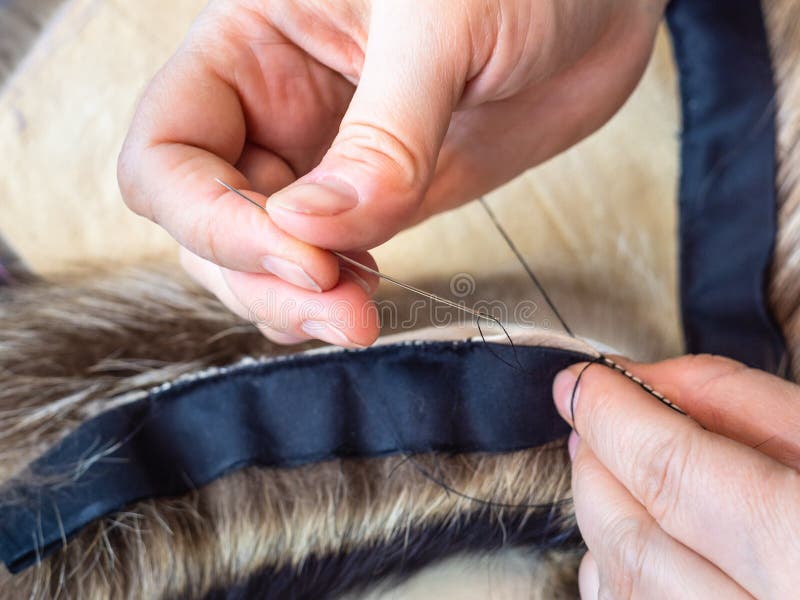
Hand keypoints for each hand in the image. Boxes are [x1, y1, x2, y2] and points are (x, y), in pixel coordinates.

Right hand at [118, 0, 664, 345]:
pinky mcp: (377, 200)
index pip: (167, 151)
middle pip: (204, 221)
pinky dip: (327, 300)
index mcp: (253, 45)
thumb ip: (382, 136)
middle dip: (257, 278)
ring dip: (290, 304)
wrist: (597, 5)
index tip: (301, 254)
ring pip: (256, 258)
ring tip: (357, 319)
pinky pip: (322, 266)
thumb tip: (309, 231)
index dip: (210, 217)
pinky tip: (362, 304)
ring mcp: (323, 163)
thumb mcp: (443, 29)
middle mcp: (273, 110)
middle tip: (340, 310)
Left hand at [553, 355, 799, 598]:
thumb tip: (649, 379)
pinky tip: (636, 540)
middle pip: (637, 541)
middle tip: (592, 420)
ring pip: (628, 591)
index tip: (585, 382)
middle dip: (598, 466)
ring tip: (611, 467)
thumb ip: (749, 405)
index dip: (613, 416)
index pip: (676, 474)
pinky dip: (623, 576)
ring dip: (604, 519)